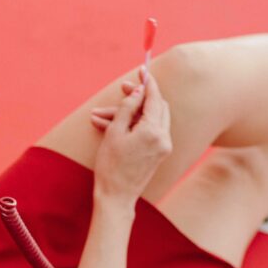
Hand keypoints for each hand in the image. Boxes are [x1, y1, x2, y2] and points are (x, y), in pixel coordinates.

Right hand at [91, 72, 171, 205]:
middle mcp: (164, 138)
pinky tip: (113, 126)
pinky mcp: (160, 153)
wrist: (116, 197)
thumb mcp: (114, 132)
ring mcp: (164, 147)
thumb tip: (138, 91)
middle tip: (122, 91)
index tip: (142, 69)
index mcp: (153, 131)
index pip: (154, 98)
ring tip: (103, 116)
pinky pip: (151, 131)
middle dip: (139, 97)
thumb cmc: (111, 166)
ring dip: (133, 112)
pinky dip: (136, 125)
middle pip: (157, 106)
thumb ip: (128, 108)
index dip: (148, 82)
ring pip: (153, 118)